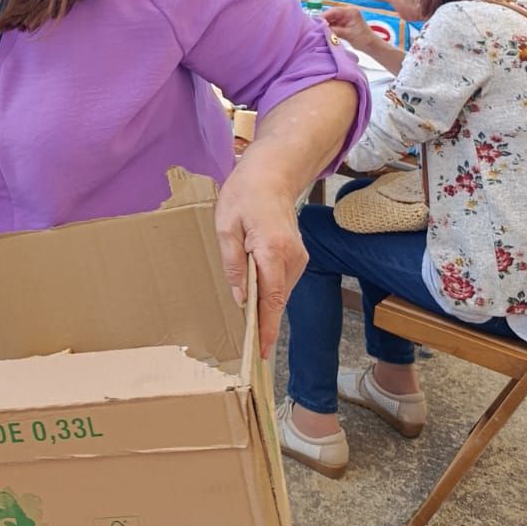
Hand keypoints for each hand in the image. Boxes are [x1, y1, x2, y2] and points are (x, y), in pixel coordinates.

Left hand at [214, 163, 308, 358]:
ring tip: (250, 327)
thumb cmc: (245, 194)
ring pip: (281, 293)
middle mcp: (293, 257)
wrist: (273, 173)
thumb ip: (233, 263)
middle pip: (278, 300)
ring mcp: (299, 257)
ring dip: (266, 308)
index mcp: (272, 249)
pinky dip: (271, 294)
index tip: (262, 352)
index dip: (267, 328)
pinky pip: (283, 282)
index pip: (272, 298)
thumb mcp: (226, 226)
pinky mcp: (299, 256)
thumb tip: (241, 297)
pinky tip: (256, 300)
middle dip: (265, 324)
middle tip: (250, 349)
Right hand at [320, 5, 374, 50]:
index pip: (333, 11)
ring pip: (331, 20)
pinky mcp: (343, 24)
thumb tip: (322, 29)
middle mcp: (347, 13)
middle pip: (331, 15)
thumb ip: (335, 30)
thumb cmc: (363, 39)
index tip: (315, 23)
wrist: (371, 45)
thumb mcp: (348, 34)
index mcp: (350, 12)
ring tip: (318, 31)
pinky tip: (324, 33)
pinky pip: (333, 25)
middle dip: (323, 21)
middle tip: (315, 28)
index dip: (323, 16)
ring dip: (326, 26)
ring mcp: (345, 18)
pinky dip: (329, 29)